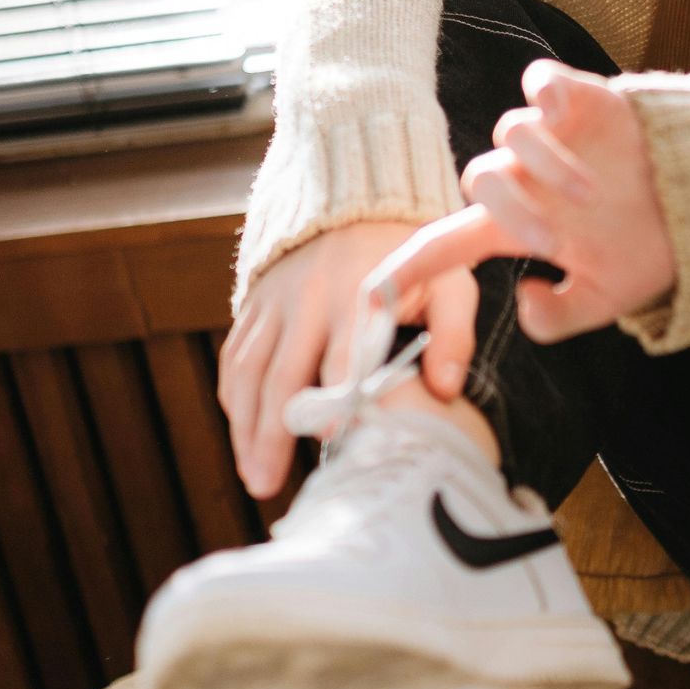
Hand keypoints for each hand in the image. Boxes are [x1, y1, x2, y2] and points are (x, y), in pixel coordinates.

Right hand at [218, 219, 481, 498]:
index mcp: (360, 293)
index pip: (344, 355)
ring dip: (244, 426)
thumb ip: (455, 334)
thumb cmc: (413, 256)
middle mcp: (308, 298)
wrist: (358, 204)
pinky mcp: (255, 304)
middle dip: (272, 433)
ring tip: (250, 475)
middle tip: (266, 484)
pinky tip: (240, 435)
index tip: (331, 441)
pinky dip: (234, 396)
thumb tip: (445, 390)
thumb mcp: (450, 282)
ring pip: (249, 370)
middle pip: (283, 374)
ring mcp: (275, 301)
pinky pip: (236, 354)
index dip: (336, 399)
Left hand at [366, 61, 675, 344]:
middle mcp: (525, 178)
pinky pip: (539, 82)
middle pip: (478, 180)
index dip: (407, 270)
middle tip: (552, 239)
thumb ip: (563, 316)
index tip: (369, 297)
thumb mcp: (610, 299)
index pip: (446, 245)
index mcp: (519, 226)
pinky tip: (565, 110)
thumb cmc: (655, 249)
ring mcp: (552, 137)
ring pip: (509, 133)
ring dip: (544, 164)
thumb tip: (523, 301)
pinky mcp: (581, 100)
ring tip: (592, 192)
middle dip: (511, 210)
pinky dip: (544, 90)